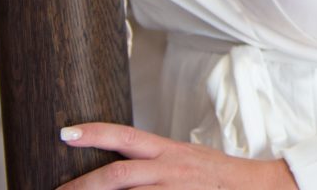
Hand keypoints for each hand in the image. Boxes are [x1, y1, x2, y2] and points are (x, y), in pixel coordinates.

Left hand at [55, 122, 299, 188]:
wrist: (250, 187)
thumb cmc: (213, 173)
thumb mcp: (183, 155)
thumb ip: (152, 158)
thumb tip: (118, 161)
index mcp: (167, 150)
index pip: (125, 136)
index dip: (95, 133)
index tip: (66, 133)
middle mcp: (167, 170)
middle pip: (118, 175)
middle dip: (82, 186)